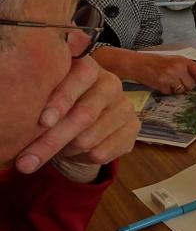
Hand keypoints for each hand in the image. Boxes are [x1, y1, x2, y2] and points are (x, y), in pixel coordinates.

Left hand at [16, 58, 139, 173]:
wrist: (84, 126)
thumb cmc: (59, 109)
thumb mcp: (48, 100)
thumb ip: (43, 100)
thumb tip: (35, 119)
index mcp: (88, 68)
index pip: (82, 76)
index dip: (62, 98)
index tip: (43, 121)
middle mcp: (111, 84)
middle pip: (84, 115)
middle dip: (52, 140)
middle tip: (26, 162)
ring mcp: (125, 107)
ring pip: (89, 138)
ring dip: (66, 150)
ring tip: (58, 147)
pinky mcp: (133, 128)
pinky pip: (102, 152)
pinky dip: (83, 158)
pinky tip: (78, 151)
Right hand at [131, 53, 195, 94]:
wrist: (137, 63)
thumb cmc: (157, 63)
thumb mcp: (174, 62)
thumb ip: (187, 70)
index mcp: (183, 60)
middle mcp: (178, 67)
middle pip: (191, 85)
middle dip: (186, 86)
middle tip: (175, 80)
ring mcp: (170, 75)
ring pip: (182, 91)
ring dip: (176, 89)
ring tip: (166, 80)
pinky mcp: (162, 83)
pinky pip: (171, 93)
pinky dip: (166, 91)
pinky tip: (160, 83)